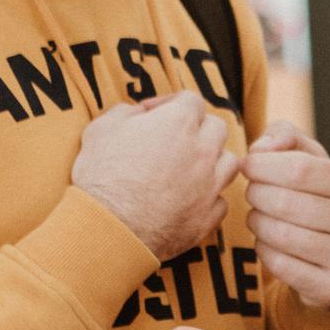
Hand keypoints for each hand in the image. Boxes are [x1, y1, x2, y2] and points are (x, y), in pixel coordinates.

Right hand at [72, 91, 239, 257]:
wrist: (107, 229)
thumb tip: (136, 112)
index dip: (170, 103)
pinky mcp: (208, 217)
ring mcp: (209, 185)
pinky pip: (220, 202)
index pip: (190, 100)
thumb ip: (125, 113)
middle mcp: (202, 150)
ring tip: (189, 170)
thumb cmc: (100, 177)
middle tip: (174, 141)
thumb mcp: (100, 130)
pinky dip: (208, 199)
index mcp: (178, 122)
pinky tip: (188, 202)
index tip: (153, 115)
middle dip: (197, 129)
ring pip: (228, 163)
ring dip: (212, 162)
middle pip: (216, 128)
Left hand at [241, 121, 329, 309]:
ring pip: (280, 235)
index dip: (263, 165)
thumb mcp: (310, 161)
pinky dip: (263, 250)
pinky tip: (267, 241)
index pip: (299, 168)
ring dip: (257, 222)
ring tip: (258, 215)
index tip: (248, 165)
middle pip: (286, 202)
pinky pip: (280, 264)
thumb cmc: (318, 198)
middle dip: (257, 194)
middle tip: (252, 193)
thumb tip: (263, 147)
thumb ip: (285, 137)